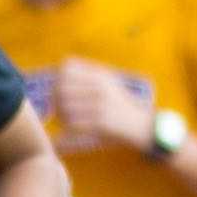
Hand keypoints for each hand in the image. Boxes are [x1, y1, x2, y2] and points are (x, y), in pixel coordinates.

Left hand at [40, 62, 157, 152]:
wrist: (142, 125)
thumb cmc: (121, 104)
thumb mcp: (108, 82)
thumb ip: (87, 73)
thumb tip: (61, 67)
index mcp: (100, 74)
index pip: (66, 68)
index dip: (57, 78)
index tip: (59, 89)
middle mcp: (100, 87)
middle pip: (61, 88)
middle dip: (55, 99)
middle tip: (58, 108)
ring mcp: (100, 104)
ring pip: (64, 107)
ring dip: (60, 115)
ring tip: (65, 119)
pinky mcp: (101, 122)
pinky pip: (73, 124)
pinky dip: (68, 128)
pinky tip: (72, 129)